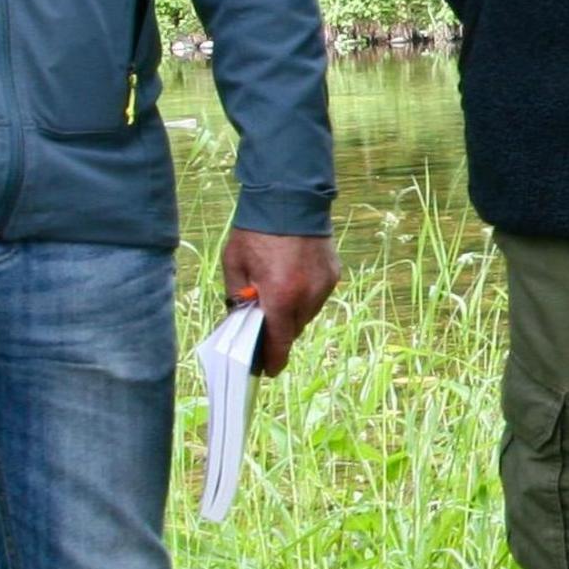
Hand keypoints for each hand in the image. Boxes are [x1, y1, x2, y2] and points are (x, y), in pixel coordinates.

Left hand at [219, 227, 338, 376]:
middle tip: (263, 324)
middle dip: (278, 333)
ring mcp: (324, 286)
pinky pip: (317, 296)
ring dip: (292, 312)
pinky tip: (292, 278)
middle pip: (293, 331)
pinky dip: (305, 295)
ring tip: (277, 294)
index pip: (279, 345)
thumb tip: (239, 321)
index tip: (266, 370)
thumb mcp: (234, 266)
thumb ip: (237, 299)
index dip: (271, 362)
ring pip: (307, 314)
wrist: (289, 197)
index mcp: (280, 298)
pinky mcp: (333, 274)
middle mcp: (307, 297)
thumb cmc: (255, 232)